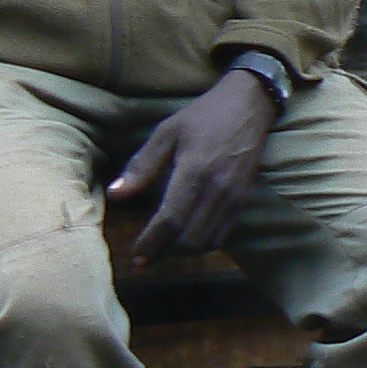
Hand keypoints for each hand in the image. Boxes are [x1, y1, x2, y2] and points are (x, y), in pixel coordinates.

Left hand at [108, 72, 279, 268]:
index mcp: (194, 171)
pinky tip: (187, 243)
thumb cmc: (204, 116)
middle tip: (142, 260)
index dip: (151, 243)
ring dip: (182, 253)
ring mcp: (233, 198)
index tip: (135, 257)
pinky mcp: (243, 200)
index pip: (171, 219)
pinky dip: (203, 245)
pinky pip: (223, 235)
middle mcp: (216, 190)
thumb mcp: (167, 132)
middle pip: (188, 238)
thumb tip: (116, 194)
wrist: (250, 106)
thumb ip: (141, 166)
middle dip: (163, 254)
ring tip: (161, 253)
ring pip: (206, 241)